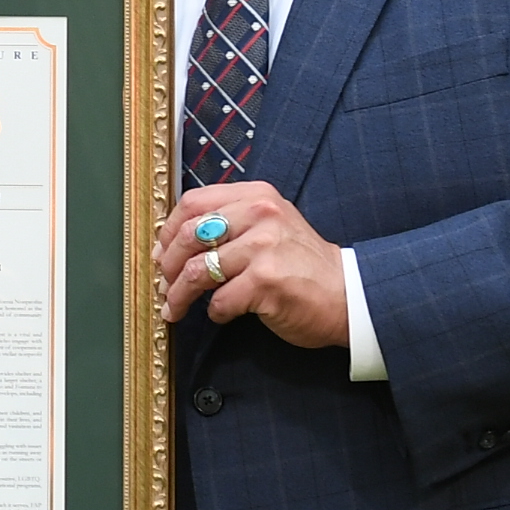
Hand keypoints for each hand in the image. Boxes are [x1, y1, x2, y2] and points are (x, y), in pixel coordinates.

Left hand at [158, 185, 347, 349]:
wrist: (347, 294)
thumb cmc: (302, 265)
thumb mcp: (271, 226)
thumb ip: (231, 223)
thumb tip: (174, 243)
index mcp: (257, 195)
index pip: (194, 202)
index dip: (169, 230)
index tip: (162, 252)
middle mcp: (261, 214)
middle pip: (190, 235)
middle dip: (169, 266)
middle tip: (165, 285)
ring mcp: (264, 246)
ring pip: (199, 271)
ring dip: (181, 295)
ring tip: (175, 309)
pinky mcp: (266, 281)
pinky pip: (219, 300)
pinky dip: (215, 312)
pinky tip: (222, 314)